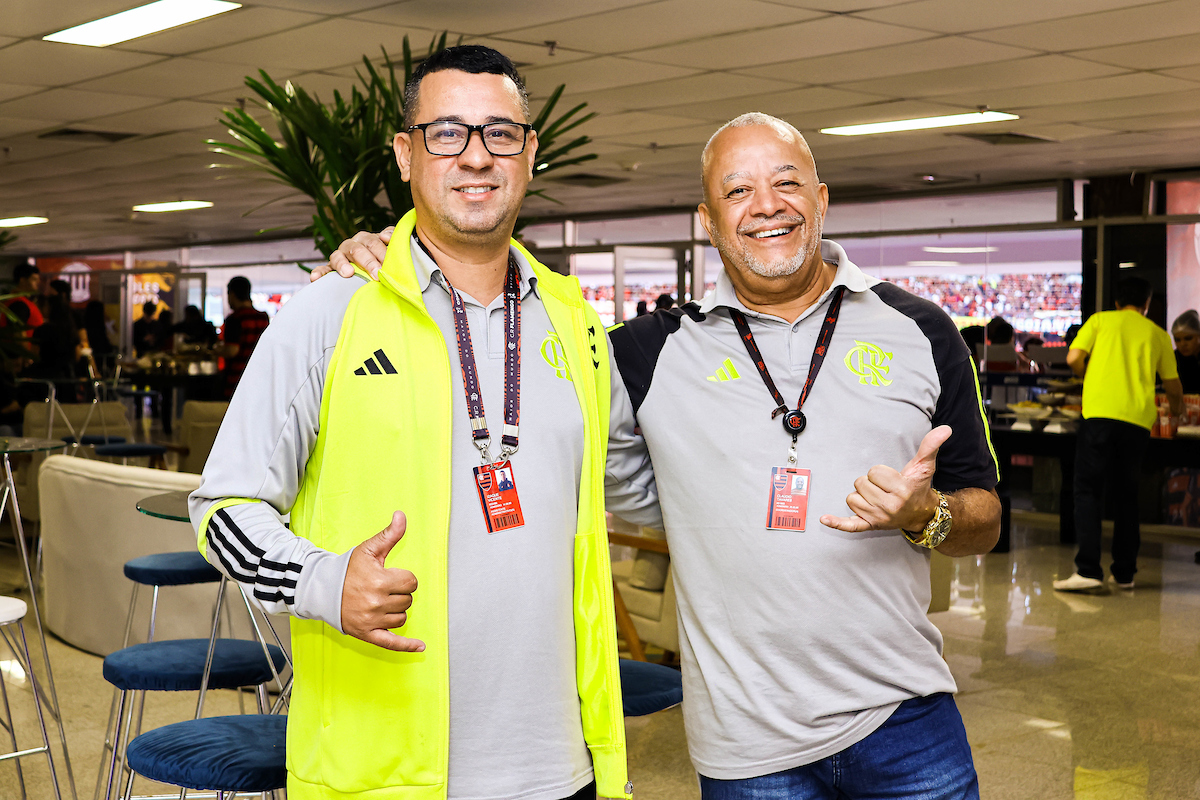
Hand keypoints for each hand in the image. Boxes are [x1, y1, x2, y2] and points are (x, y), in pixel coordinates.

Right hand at [310, 226, 393, 280]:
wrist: (374, 274)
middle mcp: (351, 245)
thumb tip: (386, 237)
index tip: (388, 263)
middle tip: (377, 274)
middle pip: (357, 250)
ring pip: (337, 257)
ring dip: (342, 264)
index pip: (373, 242)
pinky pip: (323, 269)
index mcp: (366, 239)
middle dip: (368, 262)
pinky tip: (315, 278)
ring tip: (348, 273)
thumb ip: (392, 238)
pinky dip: (319, 273)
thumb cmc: (384, 259)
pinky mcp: (330, 269)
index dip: (381, 252)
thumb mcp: (390, 247)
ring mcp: (340, 257)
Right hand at [340, 510, 424, 651]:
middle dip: (399, 593)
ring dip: (396, 610)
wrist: (322, 589)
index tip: (391, 576)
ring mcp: (371, 620)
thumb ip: (389, 534)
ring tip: (380, 602)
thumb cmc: (347, 569)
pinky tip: (421, 648)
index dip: (404, 578)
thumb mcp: (369, 549)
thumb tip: (401, 516)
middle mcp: (376, 602)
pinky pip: (391, 643)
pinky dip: (407, 647)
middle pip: (408, 600)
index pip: (411, 582)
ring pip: (402, 618)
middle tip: (382, 588)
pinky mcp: (367, 634)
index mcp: (379, 581)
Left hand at [820, 425, 951, 533]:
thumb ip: (931, 446)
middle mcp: (889, 506)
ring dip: (862, 496)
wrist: (921, 514)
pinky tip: (824, 518)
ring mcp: (878, 518)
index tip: (892, 479)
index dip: (880, 472)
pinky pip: (850, 525)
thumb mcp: (924, 466)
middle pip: (860, 483)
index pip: (874, 472)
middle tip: (886, 489)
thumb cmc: (918, 487)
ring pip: (852, 498)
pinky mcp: (869, 526)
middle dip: (871, 483)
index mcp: (901, 490)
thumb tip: (945, 428)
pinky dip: (837, 522)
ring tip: (879, 498)